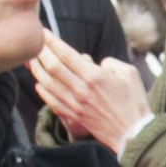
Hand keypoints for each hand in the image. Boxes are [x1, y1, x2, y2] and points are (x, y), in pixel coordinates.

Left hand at [28, 35, 153, 155]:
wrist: (134, 134)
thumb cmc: (135, 103)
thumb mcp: (129, 74)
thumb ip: (111, 63)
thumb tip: (96, 63)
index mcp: (94, 76)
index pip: (66, 54)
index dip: (52, 42)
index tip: (43, 32)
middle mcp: (81, 89)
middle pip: (52, 67)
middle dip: (40, 52)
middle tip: (33, 42)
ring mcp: (75, 104)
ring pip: (48, 84)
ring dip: (37, 70)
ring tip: (30, 61)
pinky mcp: (74, 117)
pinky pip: (52, 102)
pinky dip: (43, 91)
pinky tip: (39, 84)